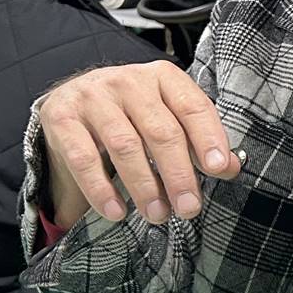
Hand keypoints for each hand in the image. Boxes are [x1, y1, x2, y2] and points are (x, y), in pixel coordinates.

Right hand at [37, 62, 237, 226]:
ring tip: (157, 214)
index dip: (208, 138)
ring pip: (124, 145)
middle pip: (161, 130)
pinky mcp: (62, 117)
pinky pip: (83, 158)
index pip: (192, 106)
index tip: (219, 170)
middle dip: (178, 174)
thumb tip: (231, 167)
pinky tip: (116, 212)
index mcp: (162, 77)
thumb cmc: (132, 114)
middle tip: (189, 208)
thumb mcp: (167, 119)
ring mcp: (92, 97)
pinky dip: (101, 190)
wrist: (72, 101)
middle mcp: (128, 81)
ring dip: (144, 186)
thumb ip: (198, 140)